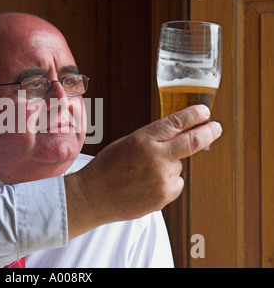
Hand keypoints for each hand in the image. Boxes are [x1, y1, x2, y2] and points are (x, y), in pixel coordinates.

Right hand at [65, 105, 222, 238]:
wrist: (94, 196)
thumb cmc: (107, 168)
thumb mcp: (126, 143)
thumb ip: (152, 138)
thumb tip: (178, 134)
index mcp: (143, 140)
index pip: (176, 123)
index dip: (194, 115)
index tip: (204, 112)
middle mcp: (156, 157)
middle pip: (192, 142)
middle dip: (208, 132)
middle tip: (215, 128)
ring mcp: (162, 179)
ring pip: (179, 166)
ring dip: (169, 166)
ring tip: (144, 173)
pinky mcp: (165, 196)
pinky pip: (175, 184)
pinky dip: (167, 182)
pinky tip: (147, 184)